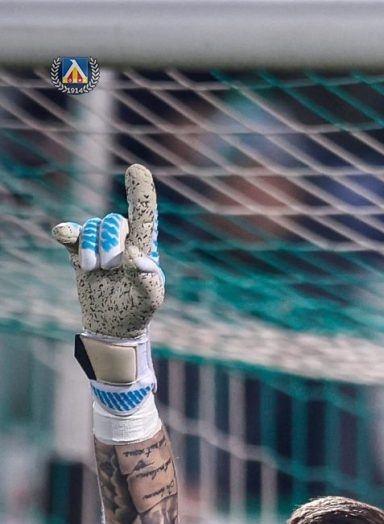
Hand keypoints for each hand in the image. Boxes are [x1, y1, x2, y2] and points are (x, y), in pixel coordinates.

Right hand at [51, 163, 163, 339]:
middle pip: (114, 222)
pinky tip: (62, 234)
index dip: (140, 193)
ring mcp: (100, 244)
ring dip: (90, 248)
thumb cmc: (137, 309)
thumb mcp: (150, 298)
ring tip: (94, 270)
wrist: (112, 324)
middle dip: (110, 242)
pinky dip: (67, 232)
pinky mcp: (80, 250)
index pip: (144, 215)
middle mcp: (124, 239)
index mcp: (145, 246)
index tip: (136, 170)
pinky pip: (71, 233)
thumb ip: (148, 278)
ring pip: (92, 227)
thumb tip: (134, 255)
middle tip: (111, 268)